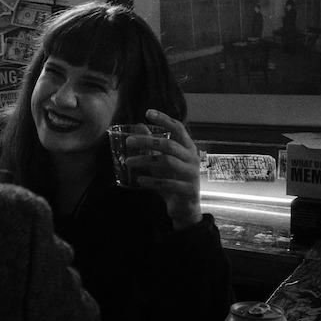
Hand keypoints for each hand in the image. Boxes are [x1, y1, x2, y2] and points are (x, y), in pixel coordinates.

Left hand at [126, 109, 201, 229]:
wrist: (185, 208)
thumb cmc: (173, 179)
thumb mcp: (162, 161)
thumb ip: (153, 145)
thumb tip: (139, 125)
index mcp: (188, 148)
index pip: (178, 128)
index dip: (164, 119)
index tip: (148, 112)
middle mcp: (192, 158)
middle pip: (168, 144)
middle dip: (147, 141)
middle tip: (128, 141)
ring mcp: (192, 174)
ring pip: (166, 161)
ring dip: (144, 160)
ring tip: (127, 162)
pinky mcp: (187, 190)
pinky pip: (167, 183)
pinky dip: (152, 181)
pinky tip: (139, 180)